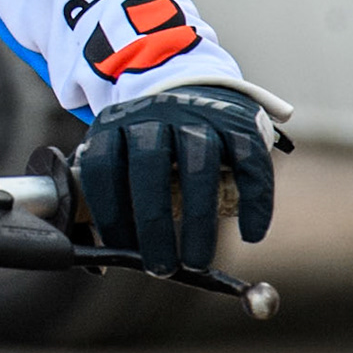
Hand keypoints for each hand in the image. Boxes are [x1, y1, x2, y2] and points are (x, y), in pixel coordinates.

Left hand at [72, 85, 276, 274]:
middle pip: (149, 166)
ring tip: (198, 263)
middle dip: (153, 222)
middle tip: (160, 267)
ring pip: (198, 164)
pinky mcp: (239, 123)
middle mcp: (154, 115)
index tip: (120, 250)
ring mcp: (198, 116)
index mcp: (115, 125)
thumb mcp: (116, 153)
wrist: (190, 85)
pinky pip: (250, 162)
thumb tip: (98, 264)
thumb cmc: (146, 141)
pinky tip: (251, 235)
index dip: (109, 211)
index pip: (103, 167)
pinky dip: (254, 201)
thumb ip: (106, 198)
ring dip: (199, 219)